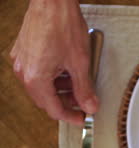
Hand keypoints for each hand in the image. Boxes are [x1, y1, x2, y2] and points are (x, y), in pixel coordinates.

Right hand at [10, 0, 97, 124]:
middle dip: (66, 102)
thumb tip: (90, 107)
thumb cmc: (63, 26)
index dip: (70, 116)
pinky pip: (37, 72)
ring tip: (78, 84)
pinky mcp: (24, 50)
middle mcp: (23, 71)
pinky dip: (53, 76)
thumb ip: (84, 89)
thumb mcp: (80, 63)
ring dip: (60, 89)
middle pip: (45, 99)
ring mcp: (21, 60)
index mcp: (35, 78)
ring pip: (41, 86)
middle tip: (84, 102)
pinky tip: (67, 71)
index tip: (82, 118)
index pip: (53, 109)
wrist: (52, 1)